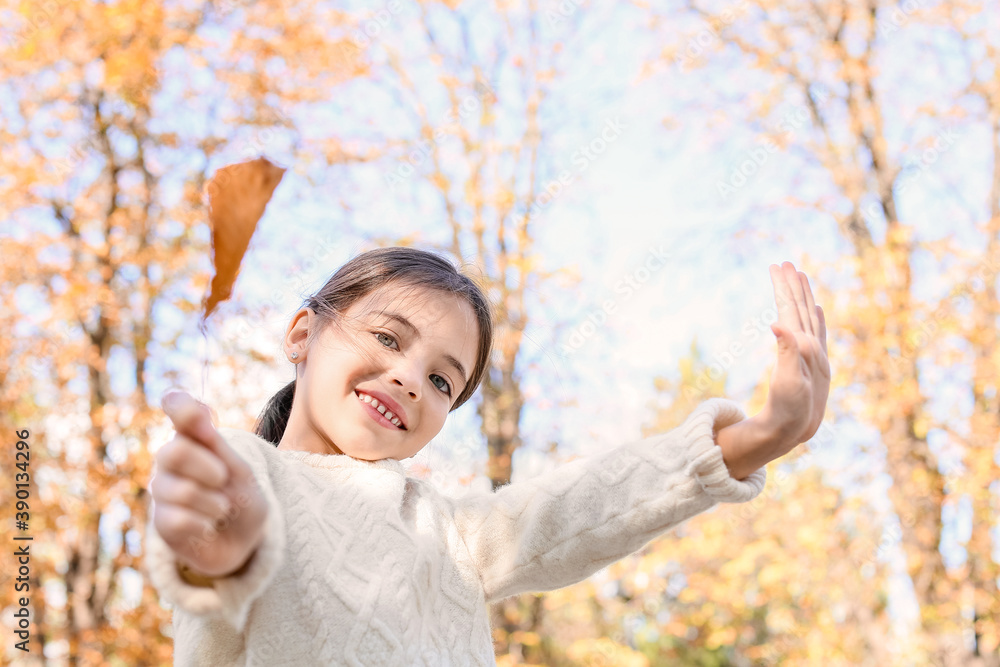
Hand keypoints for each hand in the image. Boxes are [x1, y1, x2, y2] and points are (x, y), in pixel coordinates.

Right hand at [151, 391, 267, 577]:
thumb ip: (217, 445)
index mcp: (194, 438)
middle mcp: (171, 460)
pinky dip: (204, 524)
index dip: (181, 405)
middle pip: (175, 452)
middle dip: (210, 469)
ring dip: (214, 503)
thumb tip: (197, 409)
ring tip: (222, 510)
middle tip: (224, 481)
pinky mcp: (161, 522)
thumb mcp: (240, 471)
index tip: (193, 410)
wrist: (245, 542)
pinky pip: (178, 519)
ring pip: (181, 490)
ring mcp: (163, 490)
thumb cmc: (242, 499)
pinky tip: (208, 527)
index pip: (178, 409)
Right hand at [759, 261, 830, 452]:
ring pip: (808, 317)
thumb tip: (777, 323)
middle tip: (784, 263)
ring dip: (803, 296)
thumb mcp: (785, 382)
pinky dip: (814, 316)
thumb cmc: (789, 409)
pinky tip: (816, 309)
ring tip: (800, 277)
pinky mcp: (812, 364)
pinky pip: (814, 331)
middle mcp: (812, 347)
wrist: (799, 430)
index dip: (784, 288)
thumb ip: (786, 352)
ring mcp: (814, 355)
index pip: (792, 309)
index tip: (777, 267)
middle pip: (802, 308)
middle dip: (793, 285)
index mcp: (804, 347)